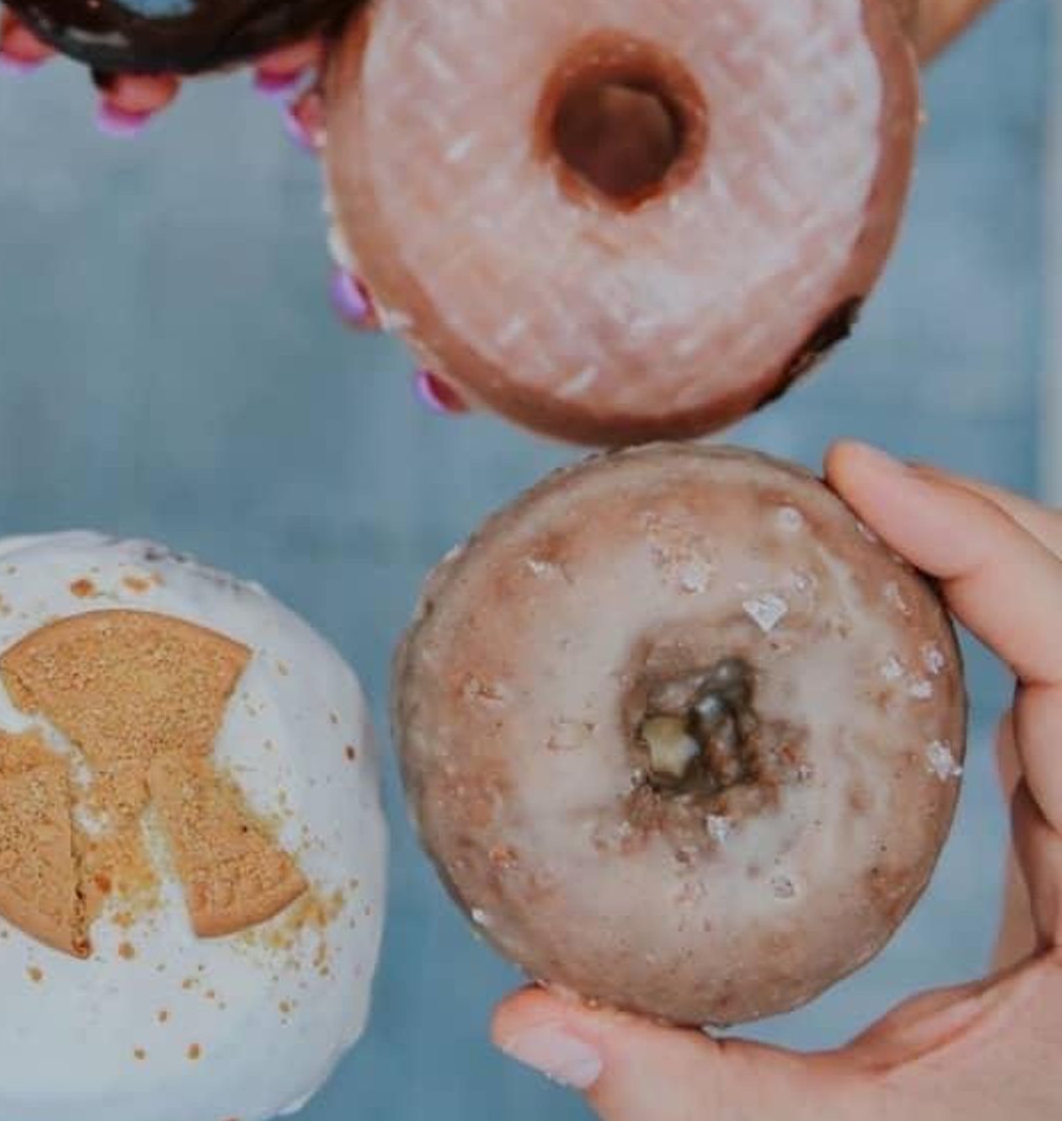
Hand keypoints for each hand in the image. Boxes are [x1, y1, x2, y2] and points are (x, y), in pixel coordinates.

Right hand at [491, 441, 1061, 1119]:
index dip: (981, 544)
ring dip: (972, 561)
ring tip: (843, 516)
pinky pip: (1040, 698)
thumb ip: (696, 1091)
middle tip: (831, 478)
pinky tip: (873, 615)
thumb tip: (521, 1020)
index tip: (861, 473)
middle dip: (973, 520)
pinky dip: (970, 627)